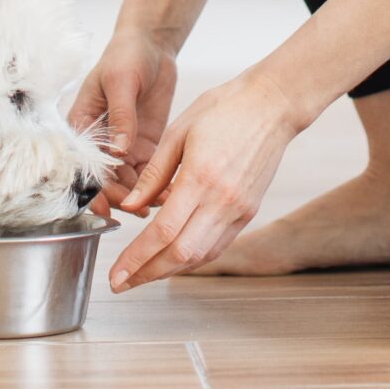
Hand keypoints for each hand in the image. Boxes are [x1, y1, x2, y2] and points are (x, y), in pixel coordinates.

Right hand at [67, 31, 177, 215]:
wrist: (151, 46)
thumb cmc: (125, 56)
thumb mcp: (121, 81)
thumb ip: (121, 115)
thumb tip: (119, 149)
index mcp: (83, 126)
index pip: (83, 165)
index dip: (92, 190)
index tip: (104, 208)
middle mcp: (100, 142)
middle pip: (105, 181)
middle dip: (121, 198)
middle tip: (140, 208)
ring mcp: (123, 147)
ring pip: (127, 183)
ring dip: (140, 196)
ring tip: (161, 205)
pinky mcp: (144, 147)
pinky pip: (148, 173)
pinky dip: (157, 185)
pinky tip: (171, 193)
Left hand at [108, 68, 301, 291]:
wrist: (273, 105)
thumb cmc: (225, 109)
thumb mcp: (178, 132)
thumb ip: (153, 174)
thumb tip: (131, 207)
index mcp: (200, 177)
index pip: (163, 232)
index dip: (136, 258)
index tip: (116, 274)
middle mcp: (222, 200)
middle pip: (181, 254)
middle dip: (147, 274)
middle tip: (122, 283)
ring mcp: (239, 210)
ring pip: (200, 256)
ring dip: (169, 271)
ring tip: (142, 274)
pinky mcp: (248, 212)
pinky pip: (217, 245)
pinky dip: (193, 258)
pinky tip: (174, 258)